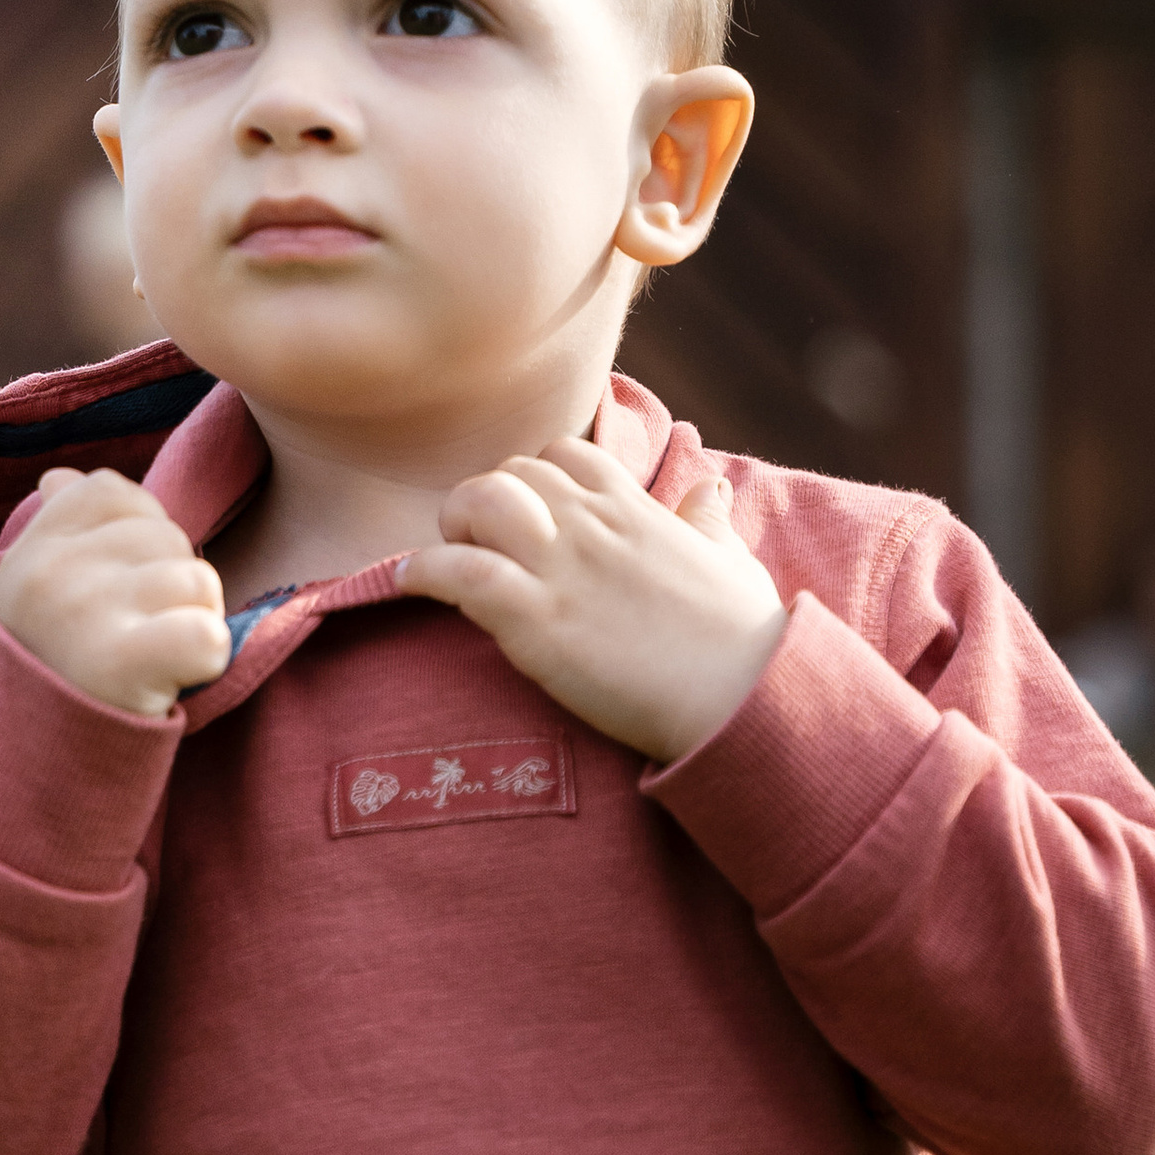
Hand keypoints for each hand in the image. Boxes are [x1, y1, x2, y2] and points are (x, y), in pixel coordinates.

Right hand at [0, 468, 230, 720]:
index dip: (140, 532)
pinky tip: (175, 678)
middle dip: (175, 583)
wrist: (25, 770)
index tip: (125, 585)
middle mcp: (50, 574)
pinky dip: (207, 659)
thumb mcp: (34, 594)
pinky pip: (208, 634)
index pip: (112, 492)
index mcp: (30, 551)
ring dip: (196, 619)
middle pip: (166, 534)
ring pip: (196, 578)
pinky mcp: (123, 664)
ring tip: (159, 657)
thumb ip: (55, 529)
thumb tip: (60, 477)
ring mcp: (85, 615)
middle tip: (143, 634)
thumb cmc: (51, 671)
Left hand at [399, 438, 788, 762]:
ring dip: (454, 524)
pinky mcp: (537, 620)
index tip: (529, 515)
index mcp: (634, 509)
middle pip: (511, 473)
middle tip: (479, 543)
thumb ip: (708, 520)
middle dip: (486, 500)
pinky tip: (409, 580)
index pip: (565, 455)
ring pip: (480, 502)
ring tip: (446, 555)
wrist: (742, 699)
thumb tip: (709, 488)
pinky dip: (424, 570)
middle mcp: (592, 525)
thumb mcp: (733, 562)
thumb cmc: (744, 639)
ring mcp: (562, 569)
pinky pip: (460, 572)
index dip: (536, 479)